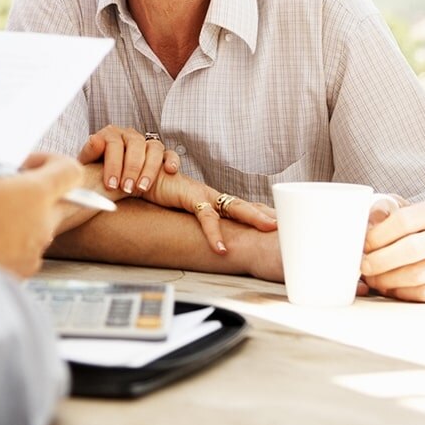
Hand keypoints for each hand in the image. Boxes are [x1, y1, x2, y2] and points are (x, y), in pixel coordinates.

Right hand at [0, 152, 83, 277]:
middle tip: (8, 193)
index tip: (28, 167)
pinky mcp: (23, 272)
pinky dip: (12, 244)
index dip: (51, 163)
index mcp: (35, 194)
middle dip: (39, 194)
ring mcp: (36, 251)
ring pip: (40, 228)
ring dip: (22, 220)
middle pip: (59, 202)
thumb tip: (4, 182)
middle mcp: (44, 223)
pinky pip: (26, 251)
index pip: (70, 171)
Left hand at [77, 125, 178, 194]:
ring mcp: (146, 143)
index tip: (110, 184)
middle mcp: (130, 135)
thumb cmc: (94, 169)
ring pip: (154, 148)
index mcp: (111, 134)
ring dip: (149, 168)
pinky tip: (170, 170)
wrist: (102, 175)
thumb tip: (96, 139)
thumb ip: (90, 151)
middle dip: (131, 168)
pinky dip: (172, 160)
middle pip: (135, 145)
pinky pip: (170, 153)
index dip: (112, 164)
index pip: (114, 143)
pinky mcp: (161, 154)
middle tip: (126, 188)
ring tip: (142, 187)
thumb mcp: (87, 163)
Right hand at [139, 171, 276, 254]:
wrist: (136, 176)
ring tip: (270, 228)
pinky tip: (221, 249)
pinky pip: (206, 218)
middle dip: (267, 213)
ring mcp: (203, 195)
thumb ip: (190, 218)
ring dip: (254, 217)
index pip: (240, 206)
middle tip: (288, 223)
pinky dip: (214, 234)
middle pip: (245, 205)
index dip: (258, 212)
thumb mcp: (177, 208)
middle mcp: (211, 195)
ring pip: (235, 208)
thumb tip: (200, 234)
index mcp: (211, 199)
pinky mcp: (190, 197)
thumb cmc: (156, 190)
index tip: (277, 220)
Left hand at [359, 199, 424, 301]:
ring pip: (418, 275)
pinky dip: (403, 293)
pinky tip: (391, 288)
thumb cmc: (413, 229)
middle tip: (364, 266)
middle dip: (381, 261)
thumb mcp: (397, 211)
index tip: (364, 245)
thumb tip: (368, 223)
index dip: (378, 235)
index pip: (403, 221)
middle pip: (412, 249)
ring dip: (388, 280)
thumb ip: (381, 212)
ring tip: (373, 279)